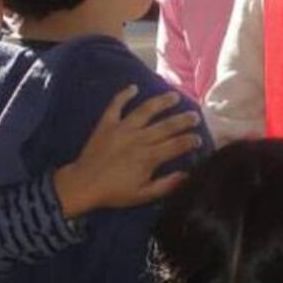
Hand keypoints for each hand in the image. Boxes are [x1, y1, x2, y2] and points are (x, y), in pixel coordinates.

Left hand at [53, 86, 202, 218]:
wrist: (83, 184)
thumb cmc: (114, 192)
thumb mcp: (143, 195)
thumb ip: (166, 184)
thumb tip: (186, 174)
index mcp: (149, 157)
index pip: (176, 145)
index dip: (190, 140)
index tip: (199, 138)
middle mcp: (139, 138)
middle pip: (166, 126)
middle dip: (183, 120)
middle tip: (195, 115)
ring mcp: (122, 128)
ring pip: (146, 110)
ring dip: (161, 102)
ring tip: (174, 96)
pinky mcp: (107, 123)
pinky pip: (116, 105)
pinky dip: (124, 95)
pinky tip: (134, 87)